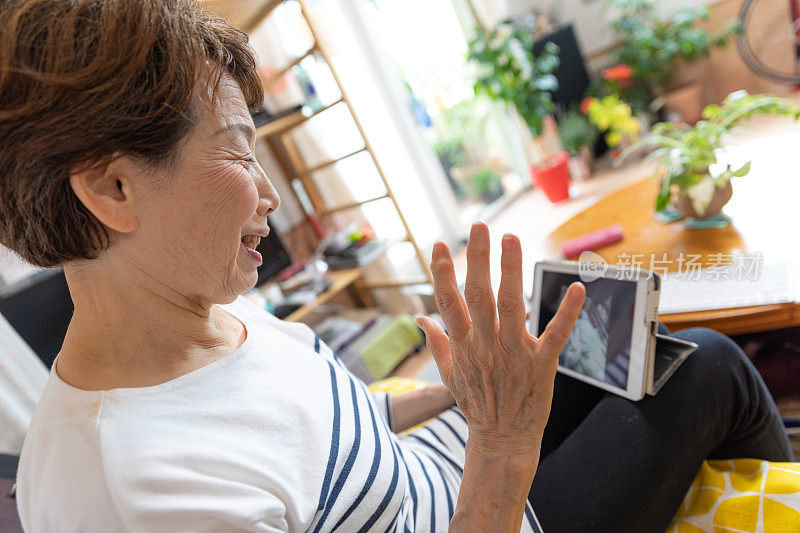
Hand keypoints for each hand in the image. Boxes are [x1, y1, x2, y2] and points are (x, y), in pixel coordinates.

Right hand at [416, 223, 584, 456]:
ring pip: (512, 306)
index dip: (443, 273)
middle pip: (479, 296)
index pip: (449, 302)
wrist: (503, 440)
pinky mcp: (543, 364)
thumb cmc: (477, 404)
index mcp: (464, 345)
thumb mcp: (449, 374)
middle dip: (478, 259)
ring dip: (511, 271)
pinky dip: (567, 311)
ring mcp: (515, 354)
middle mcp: (486, 345)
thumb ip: (437, 341)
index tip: (441, 245)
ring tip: (511, 239)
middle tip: (480, 226)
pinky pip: (556, 334)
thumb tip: (420, 318)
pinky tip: (578, 287)